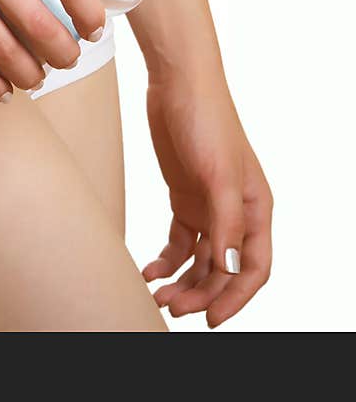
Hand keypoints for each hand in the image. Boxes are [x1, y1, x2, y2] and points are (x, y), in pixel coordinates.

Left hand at [141, 71, 272, 327]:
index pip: (253, 268)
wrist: (177, 85)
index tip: (209, 319)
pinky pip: (178, 240)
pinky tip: (149, 270)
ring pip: (199, 258)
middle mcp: (235, 212)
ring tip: (156, 294)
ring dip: (182, 280)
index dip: (235, 298)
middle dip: (200, 293)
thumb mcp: (216, 174)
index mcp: (256, 209)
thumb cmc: (206, 121)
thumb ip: (224, 222)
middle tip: (168, 306)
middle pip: (222, 268)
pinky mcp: (183, 195)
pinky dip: (166, 259)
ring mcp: (208, 204)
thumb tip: (227, 268)